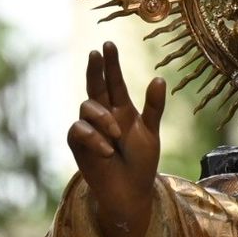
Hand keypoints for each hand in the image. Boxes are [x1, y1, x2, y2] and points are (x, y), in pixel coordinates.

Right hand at [66, 41, 164, 236]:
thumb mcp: (150, 132)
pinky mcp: (78, 144)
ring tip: (116, 136)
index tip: (107, 44)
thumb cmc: (141, 163)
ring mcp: (89, 129)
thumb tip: (158, 78)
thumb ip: (154, 107)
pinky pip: (79, 130)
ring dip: (102, 118)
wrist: (130, 192)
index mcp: (121, 110)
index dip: (110, 64)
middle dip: (95, 68)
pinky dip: (94, 138)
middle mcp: (103, 115)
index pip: (114, 81)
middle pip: (95, 86)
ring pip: (87, 107)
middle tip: (96, 52)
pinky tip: (106, 150)